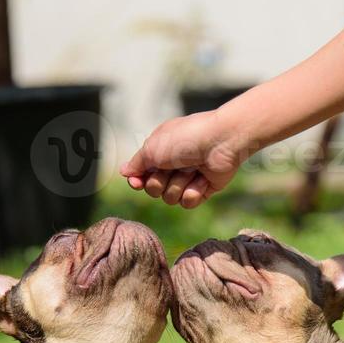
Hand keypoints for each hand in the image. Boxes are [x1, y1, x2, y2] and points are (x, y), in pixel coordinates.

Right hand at [120, 110, 245, 207]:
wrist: (219, 142)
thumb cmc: (184, 139)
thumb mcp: (153, 147)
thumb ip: (137, 163)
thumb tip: (124, 172)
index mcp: (159, 152)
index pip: (141, 176)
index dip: (137, 182)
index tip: (136, 183)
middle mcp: (173, 166)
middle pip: (154, 190)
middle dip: (160, 182)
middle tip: (172, 168)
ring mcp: (188, 178)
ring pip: (171, 198)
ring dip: (179, 184)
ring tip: (192, 169)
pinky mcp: (203, 189)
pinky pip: (188, 203)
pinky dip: (194, 191)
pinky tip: (202, 178)